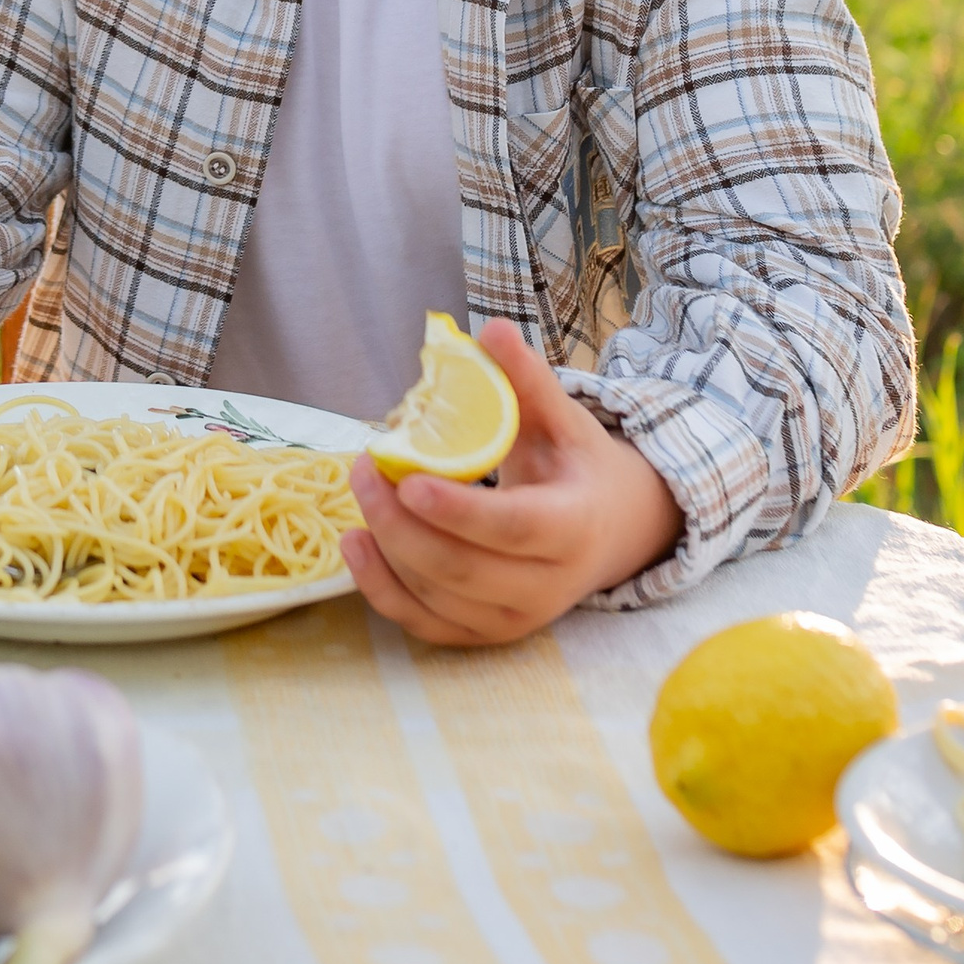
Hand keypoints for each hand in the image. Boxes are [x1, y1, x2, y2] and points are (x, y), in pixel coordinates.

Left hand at [341, 320, 682, 646]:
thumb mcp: (563, 421)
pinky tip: (354, 543)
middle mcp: (547, 587)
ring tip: (360, 486)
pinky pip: (423, 624)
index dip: (459, 511)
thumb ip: (527, 380)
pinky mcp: (484, 634)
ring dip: (385, 546)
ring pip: (435, 598)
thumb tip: (490, 329)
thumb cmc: (576, 468)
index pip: (514, 529)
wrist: (609, 532)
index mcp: (574, 528)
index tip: (407, 480)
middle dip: (400, 522)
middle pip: (462, 569)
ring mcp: (514, 619)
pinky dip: (380, 588)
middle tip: (363, 468)